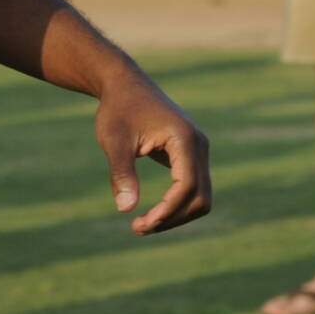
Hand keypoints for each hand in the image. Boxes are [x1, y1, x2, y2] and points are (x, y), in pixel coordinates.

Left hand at [92, 73, 210, 234]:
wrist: (125, 84)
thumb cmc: (118, 109)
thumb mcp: (114, 141)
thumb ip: (121, 173)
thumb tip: (125, 209)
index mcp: (184, 138)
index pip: (187, 185)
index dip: (167, 210)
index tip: (140, 223)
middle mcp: (199, 145)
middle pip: (199, 197)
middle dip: (172, 218)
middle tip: (138, 228)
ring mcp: (198, 150)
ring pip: (199, 196)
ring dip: (176, 215)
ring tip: (143, 225)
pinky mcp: (191, 155)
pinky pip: (193, 188)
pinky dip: (176, 205)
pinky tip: (153, 213)